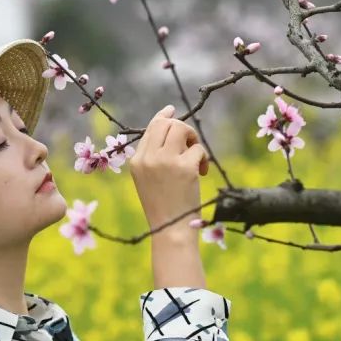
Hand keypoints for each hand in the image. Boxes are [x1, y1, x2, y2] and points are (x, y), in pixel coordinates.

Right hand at [129, 104, 208, 231]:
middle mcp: (148, 158)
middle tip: (190, 144)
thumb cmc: (162, 207)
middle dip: (182, 128)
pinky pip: (198, 148)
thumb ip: (154, 157)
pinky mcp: (184, 168)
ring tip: (195, 157)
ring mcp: (165, 161)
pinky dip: (202, 157)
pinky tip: (201, 172)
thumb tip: (170, 128)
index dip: (163, 116)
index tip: (172, 110)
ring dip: (193, 138)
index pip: (151, 127)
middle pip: (167, 123)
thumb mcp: (148, 180)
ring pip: (181, 128)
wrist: (170, 229)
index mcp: (137, 161)